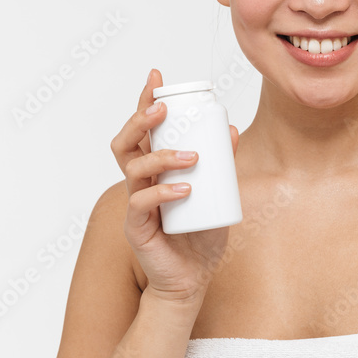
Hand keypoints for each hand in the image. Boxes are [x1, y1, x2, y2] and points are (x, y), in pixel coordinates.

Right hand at [110, 68, 240, 304]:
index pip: (144, 130)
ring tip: (191, 157)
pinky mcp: (137, 228)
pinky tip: (185, 190)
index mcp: (154, 171)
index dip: (145, 101)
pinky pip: (142, 203)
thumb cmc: (201, 236)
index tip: (156, 76)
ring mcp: (135, 205)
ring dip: (162, 156)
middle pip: (126, 142)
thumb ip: (223, 165)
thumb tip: (230, 129)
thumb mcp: (218, 195)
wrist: (192, 280)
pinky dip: (164, 192)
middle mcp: (140, 184)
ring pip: (133, 169)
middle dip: (140, 119)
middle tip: (162, 107)